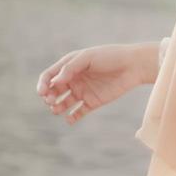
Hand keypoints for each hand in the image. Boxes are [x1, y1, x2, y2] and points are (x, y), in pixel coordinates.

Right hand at [36, 42, 158, 125]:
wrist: (133, 66)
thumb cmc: (110, 56)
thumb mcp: (88, 57)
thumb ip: (70, 68)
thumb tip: (54, 81)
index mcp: (70, 66)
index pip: (49, 76)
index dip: (42, 84)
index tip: (43, 92)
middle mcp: (74, 79)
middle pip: (53, 91)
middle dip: (48, 97)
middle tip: (50, 100)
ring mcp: (82, 91)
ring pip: (62, 103)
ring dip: (56, 108)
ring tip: (57, 109)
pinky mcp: (92, 102)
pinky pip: (77, 113)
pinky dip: (71, 118)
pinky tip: (70, 119)